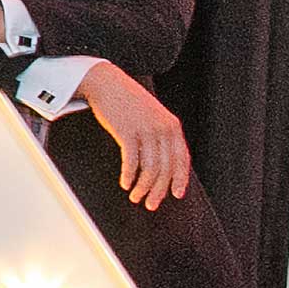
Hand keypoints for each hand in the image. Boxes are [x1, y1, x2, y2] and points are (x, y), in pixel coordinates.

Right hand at [77, 61, 192, 208]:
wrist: (107, 83)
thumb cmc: (128, 102)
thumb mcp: (152, 116)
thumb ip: (160, 135)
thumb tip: (160, 162)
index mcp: (173, 126)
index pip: (182, 159)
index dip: (180, 179)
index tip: (175, 195)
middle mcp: (163, 129)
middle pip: (166, 168)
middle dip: (159, 190)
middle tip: (150, 204)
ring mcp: (146, 130)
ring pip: (150, 169)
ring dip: (143, 187)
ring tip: (135, 197)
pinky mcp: (127, 132)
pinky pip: (131, 161)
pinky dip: (128, 176)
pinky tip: (124, 184)